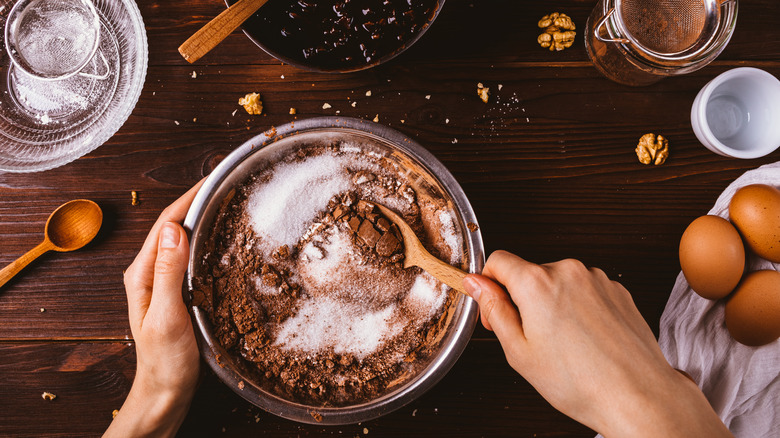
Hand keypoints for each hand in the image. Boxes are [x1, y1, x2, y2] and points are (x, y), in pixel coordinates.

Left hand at [105, 181, 203, 437]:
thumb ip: (168, 272)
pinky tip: (225, 240)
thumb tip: (176, 229)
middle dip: (198, 201)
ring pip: (184, 240)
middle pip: (174, 226)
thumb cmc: (164, 361)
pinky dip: (208, 241)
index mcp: (142, 273)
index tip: (213, 179)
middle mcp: (150, 272)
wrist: (165, 393)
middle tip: (228, 185)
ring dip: (203, 218)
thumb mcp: (167, 316)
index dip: (189, 197)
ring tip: (229, 203)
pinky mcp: (177, 292)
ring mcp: (163, 282)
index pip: (166, 223)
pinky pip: (192, 257)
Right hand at [463, 250, 731, 437]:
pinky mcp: (617, 289)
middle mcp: (568, 270)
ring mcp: (596, 278)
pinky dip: (579, 308)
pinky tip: (585, 340)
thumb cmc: (580, 381)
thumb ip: (493, 309)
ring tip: (564, 344)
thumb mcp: (518, 351)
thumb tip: (476, 284)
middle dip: (523, 300)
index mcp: (537, 282)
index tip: (493, 307)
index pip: (497, 260)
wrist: (637, 395)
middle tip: (531, 339)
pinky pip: (585, 290)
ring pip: (558, 283)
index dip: (489, 285)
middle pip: (529, 273)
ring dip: (553, 304)